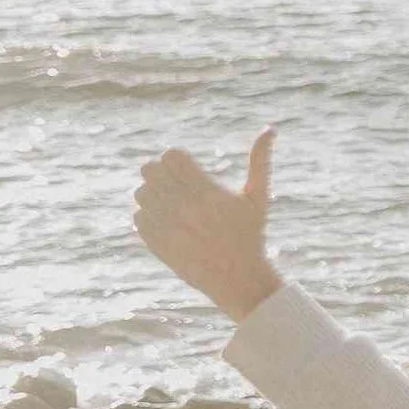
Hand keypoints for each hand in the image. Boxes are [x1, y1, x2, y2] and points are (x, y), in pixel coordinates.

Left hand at [134, 130, 281, 321]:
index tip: (185, 168)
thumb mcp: (257, 197)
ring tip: (170, 203)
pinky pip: (138, 218)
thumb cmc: (251, 235)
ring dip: (152, 194)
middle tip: (175, 183)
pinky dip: (148, 216)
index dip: (175, 159)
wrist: (237, 280)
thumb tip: (270, 128)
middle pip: (150, 170)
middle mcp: (184, 208)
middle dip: (160, 173)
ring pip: (141, 193)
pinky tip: (166, 222)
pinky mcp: (157, 244)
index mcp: (206, 192)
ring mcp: (168, 227)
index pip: (171, 156)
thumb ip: (260, 160)